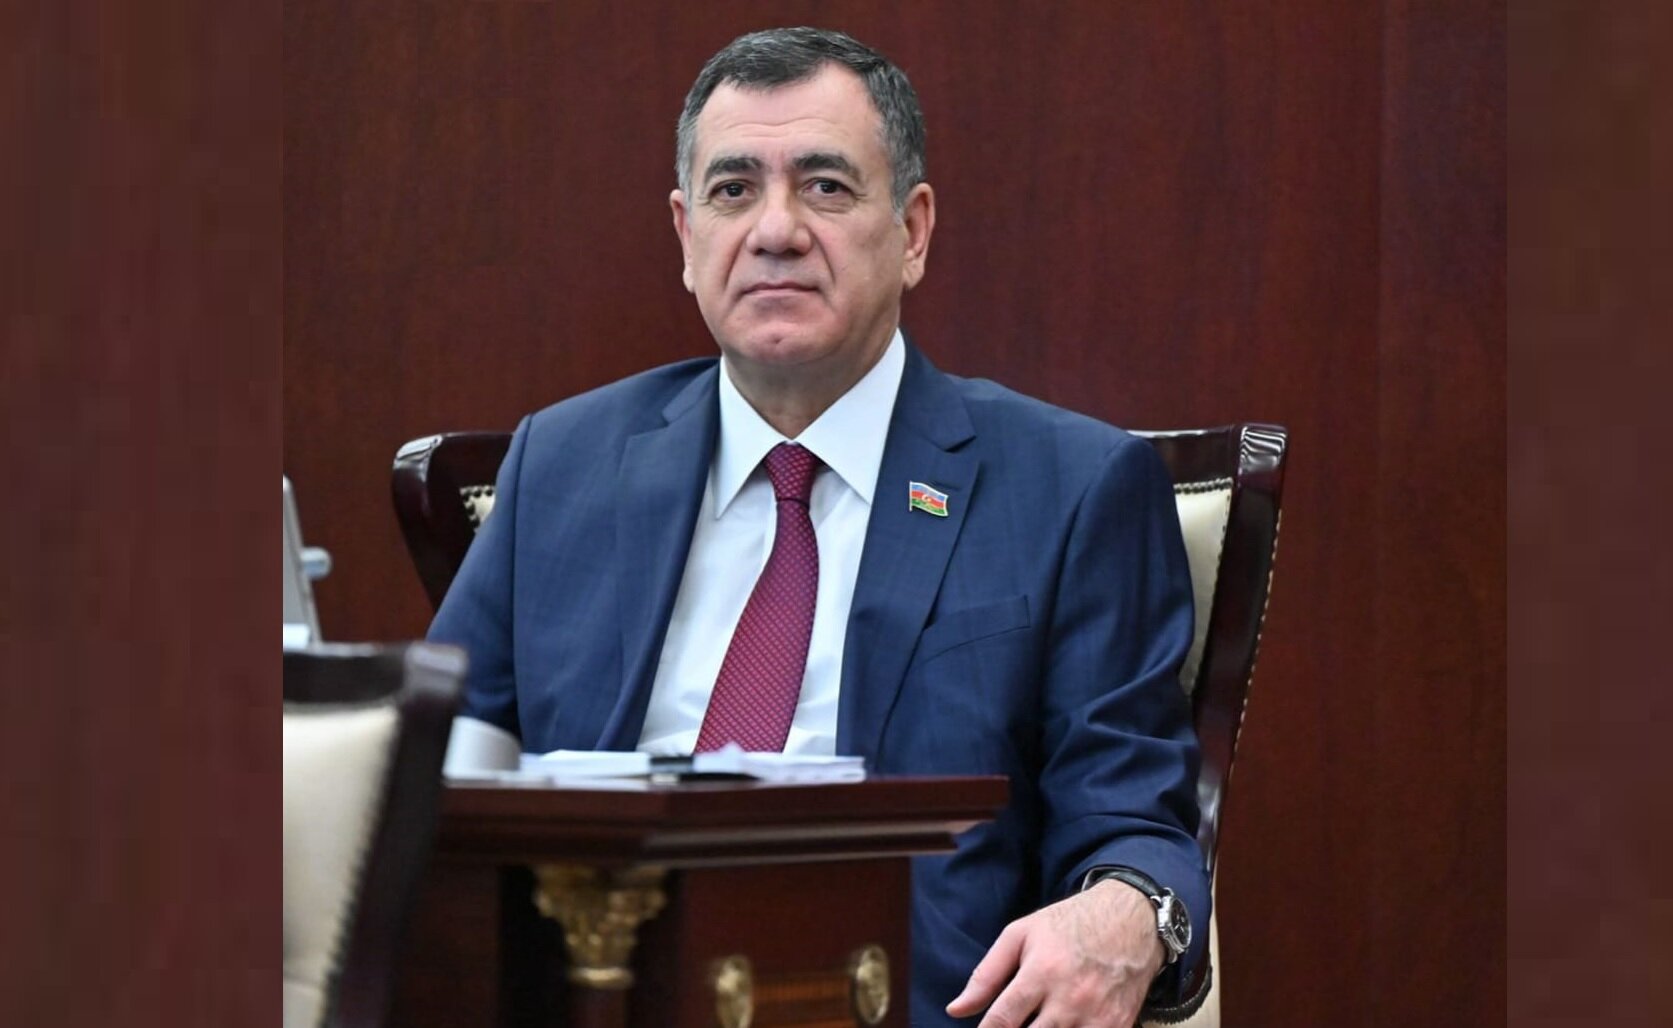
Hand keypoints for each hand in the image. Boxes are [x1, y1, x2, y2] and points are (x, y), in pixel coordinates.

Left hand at [945, 879, 1162, 1027]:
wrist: (1131, 921)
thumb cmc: (1069, 925)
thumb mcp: (1021, 935)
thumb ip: (986, 974)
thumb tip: (956, 1009)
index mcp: (1041, 972)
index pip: (1003, 1020)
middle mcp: (1069, 999)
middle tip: (1013, 1025)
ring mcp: (1096, 1017)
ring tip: (1035, 1022)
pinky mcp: (1118, 1026)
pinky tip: (1063, 1025)